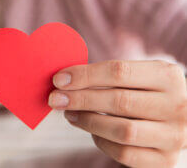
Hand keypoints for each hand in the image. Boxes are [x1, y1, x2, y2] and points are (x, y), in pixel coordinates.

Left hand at [48, 60, 186, 167]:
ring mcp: (174, 136)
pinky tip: (92, 131)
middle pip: (119, 101)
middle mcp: (177, 106)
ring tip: (69, 113)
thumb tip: (64, 80)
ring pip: (121, 130)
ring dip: (87, 121)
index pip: (119, 71)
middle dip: (80, 99)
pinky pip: (124, 153)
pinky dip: (101, 141)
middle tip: (55, 98)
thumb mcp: (139, 76)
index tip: (59, 79)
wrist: (181, 120)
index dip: (84, 75)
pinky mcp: (165, 160)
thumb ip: (108, 76)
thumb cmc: (148, 93)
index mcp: (168, 76)